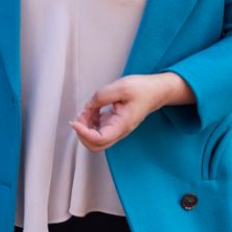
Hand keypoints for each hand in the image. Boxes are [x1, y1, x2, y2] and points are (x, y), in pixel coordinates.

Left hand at [71, 72, 189, 151]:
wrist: (156, 91)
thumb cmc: (143, 90)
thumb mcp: (121, 87)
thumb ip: (101, 96)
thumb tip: (88, 106)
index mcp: (122, 124)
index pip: (100, 139)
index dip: (84, 133)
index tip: (75, 122)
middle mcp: (119, 130)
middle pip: (95, 145)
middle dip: (82, 133)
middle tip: (80, 116)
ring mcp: (116, 128)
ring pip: (95, 139)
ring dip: (85, 127)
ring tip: (87, 110)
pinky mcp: (114, 124)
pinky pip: (98, 129)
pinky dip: (90, 122)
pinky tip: (92, 110)